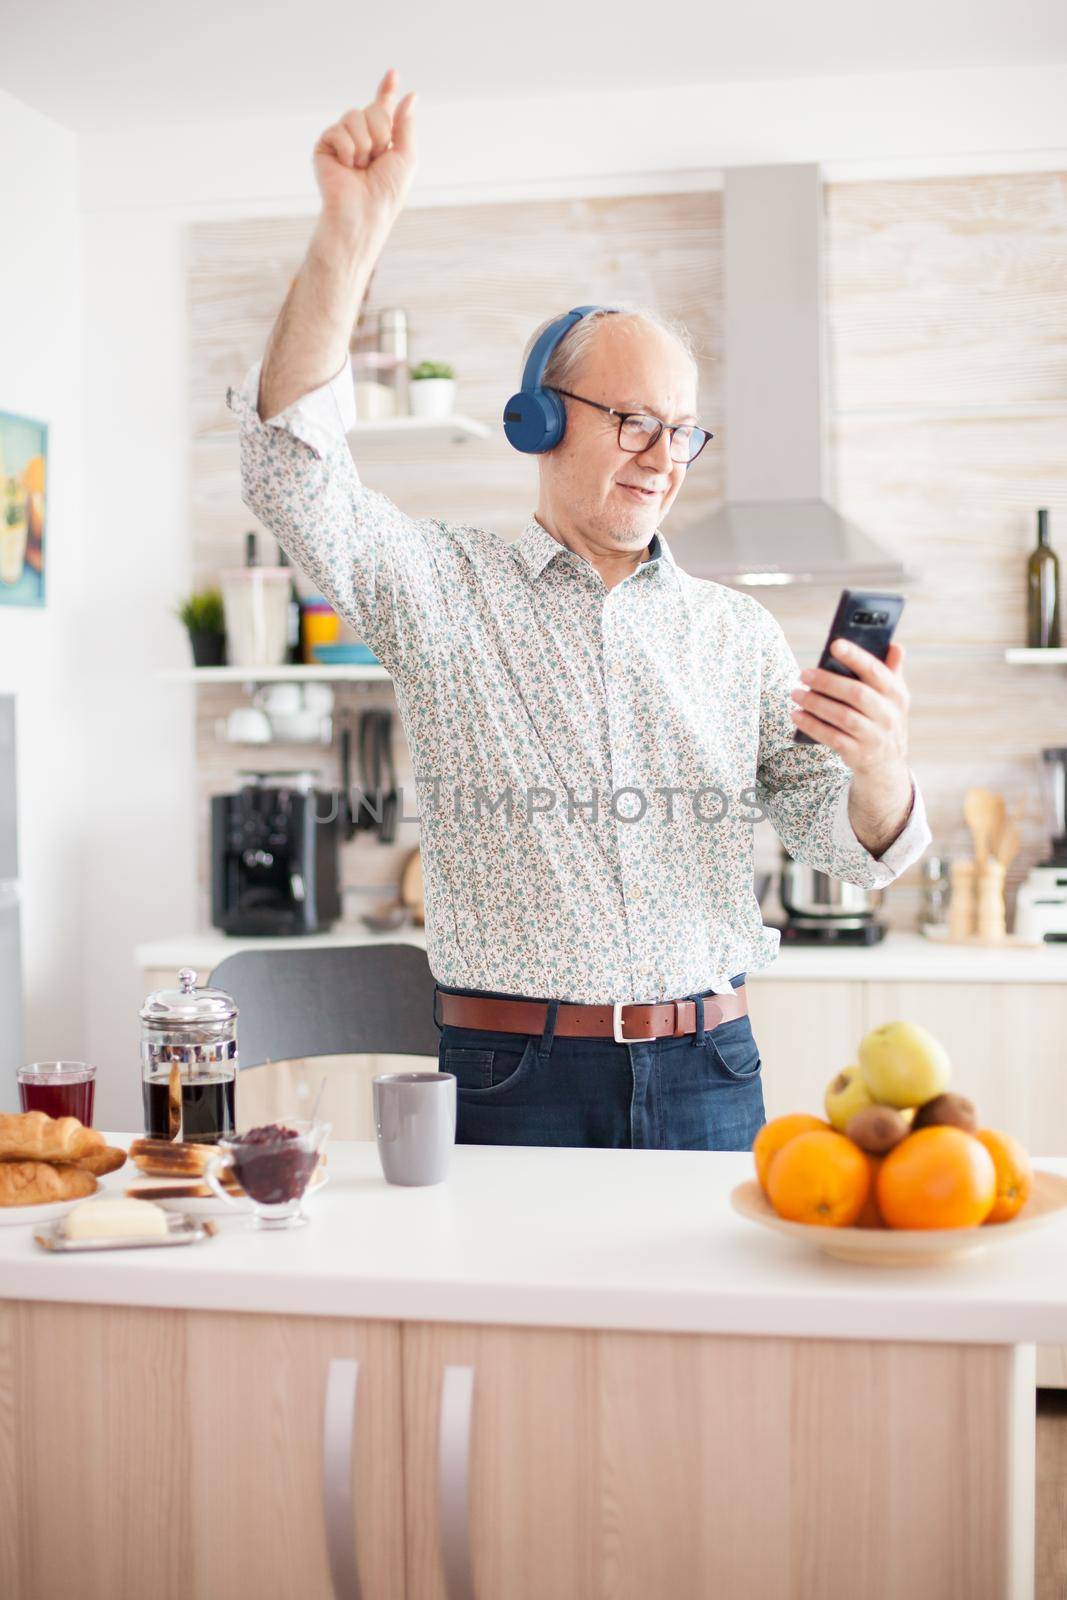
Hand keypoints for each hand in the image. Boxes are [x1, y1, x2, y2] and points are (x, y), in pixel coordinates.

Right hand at [312, 68, 417, 235]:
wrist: (364, 212)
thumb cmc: (387, 192)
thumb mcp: (406, 156)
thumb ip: (406, 124)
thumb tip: (411, 95)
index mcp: (381, 140)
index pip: (383, 109)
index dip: (386, 91)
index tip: (393, 74)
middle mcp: (361, 137)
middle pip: (372, 109)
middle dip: (379, 131)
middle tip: (376, 158)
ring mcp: (342, 140)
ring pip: (353, 115)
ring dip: (364, 143)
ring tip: (361, 167)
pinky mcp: (325, 146)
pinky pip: (337, 130)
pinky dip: (347, 149)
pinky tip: (347, 167)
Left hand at [789, 639, 910, 779]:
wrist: (887, 764)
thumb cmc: (883, 719)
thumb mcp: (893, 698)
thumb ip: (891, 671)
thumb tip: (895, 645)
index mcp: (897, 694)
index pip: (876, 671)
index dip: (856, 657)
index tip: (835, 645)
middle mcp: (889, 715)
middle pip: (857, 694)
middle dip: (828, 682)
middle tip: (804, 674)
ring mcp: (874, 736)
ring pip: (843, 716)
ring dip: (816, 703)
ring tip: (796, 693)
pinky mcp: (859, 754)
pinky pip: (832, 738)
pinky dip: (812, 726)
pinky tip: (797, 715)